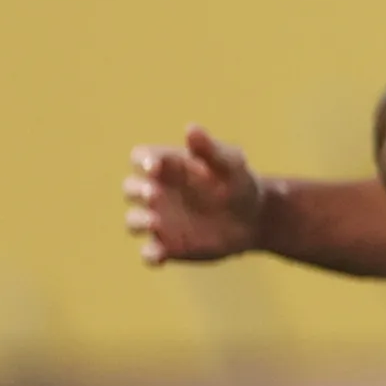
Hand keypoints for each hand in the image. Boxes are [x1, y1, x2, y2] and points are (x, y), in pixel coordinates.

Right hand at [124, 127, 264, 264]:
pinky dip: (150, 255)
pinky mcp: (168, 246)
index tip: (155, 166)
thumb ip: (210, 150)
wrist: (254, 220)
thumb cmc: (239, 184)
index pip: (141, 158)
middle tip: (155, 194)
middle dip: (137, 190)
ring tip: (155, 222)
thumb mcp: (231, 165)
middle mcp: (157, 192)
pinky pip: (149, 252)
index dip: (143, 161)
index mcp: (167, 166)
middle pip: (130, 188)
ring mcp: (159, 220)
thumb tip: (191, 129)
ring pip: (133, 221)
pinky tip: (160, 257)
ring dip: (138, 221)